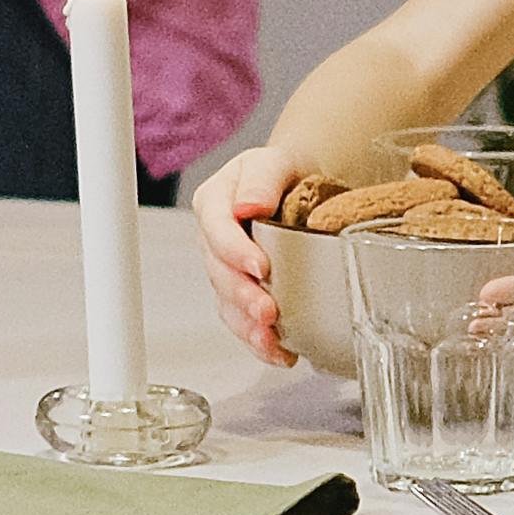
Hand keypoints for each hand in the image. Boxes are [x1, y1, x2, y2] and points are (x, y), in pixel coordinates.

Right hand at [185, 143, 311, 366]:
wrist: (299, 187)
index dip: (235, 251)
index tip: (261, 267)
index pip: (216, 229)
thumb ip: (262, 179)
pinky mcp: (242, 294)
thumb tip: (249, 204)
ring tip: (271, 341)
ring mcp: (226, 271)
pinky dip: (260, 342)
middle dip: (243, 296)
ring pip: (227, 304)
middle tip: (267, 311)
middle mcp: (214, 241)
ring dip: (248, 327)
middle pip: (219, 273)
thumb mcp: (273, 162)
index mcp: (214, 203)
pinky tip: (280, 352)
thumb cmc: (282, 174)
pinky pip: (243, 322)